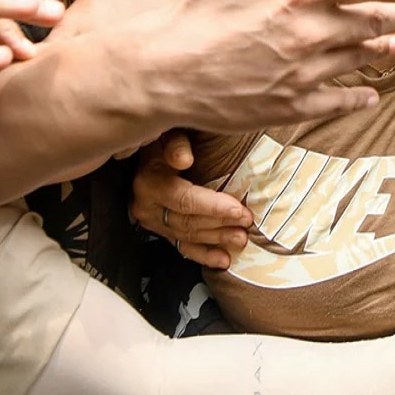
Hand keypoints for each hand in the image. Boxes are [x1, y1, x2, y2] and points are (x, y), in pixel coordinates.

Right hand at [130, 132, 252, 267]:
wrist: (148, 148)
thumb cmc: (164, 138)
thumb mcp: (167, 133)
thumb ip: (175, 144)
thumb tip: (183, 159)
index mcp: (148, 183)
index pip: (184, 200)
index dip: (212, 207)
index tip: (239, 209)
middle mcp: (147, 207)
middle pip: (188, 221)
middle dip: (220, 224)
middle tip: (247, 223)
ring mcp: (153, 222)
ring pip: (187, 236)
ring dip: (216, 239)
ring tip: (241, 239)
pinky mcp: (161, 230)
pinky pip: (182, 247)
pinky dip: (204, 255)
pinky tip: (223, 260)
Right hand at [132, 0, 394, 132]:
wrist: (163, 71)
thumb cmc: (196, 6)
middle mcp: (311, 31)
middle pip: (377, 21)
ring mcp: (304, 71)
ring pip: (361, 58)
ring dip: (381, 50)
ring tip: (394, 44)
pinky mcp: (293, 105)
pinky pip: (340, 100)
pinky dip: (357, 95)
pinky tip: (366, 92)